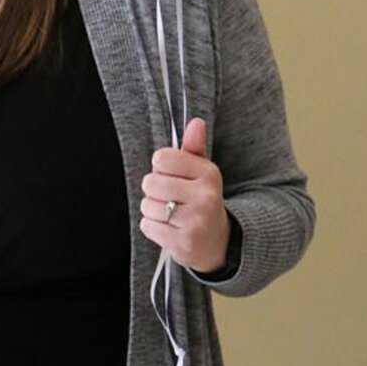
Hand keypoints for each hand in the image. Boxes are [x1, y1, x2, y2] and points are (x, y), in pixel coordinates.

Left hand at [139, 118, 230, 273]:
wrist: (219, 242)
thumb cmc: (202, 201)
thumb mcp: (202, 173)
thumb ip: (194, 147)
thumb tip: (196, 122)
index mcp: (208, 173)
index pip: (161, 158)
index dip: (161, 168)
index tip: (173, 177)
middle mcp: (205, 196)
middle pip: (150, 183)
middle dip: (154, 191)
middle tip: (171, 199)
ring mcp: (195, 221)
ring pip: (147, 206)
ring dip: (153, 211)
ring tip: (172, 215)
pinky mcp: (183, 243)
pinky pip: (147, 226)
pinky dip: (153, 228)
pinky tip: (170, 229)